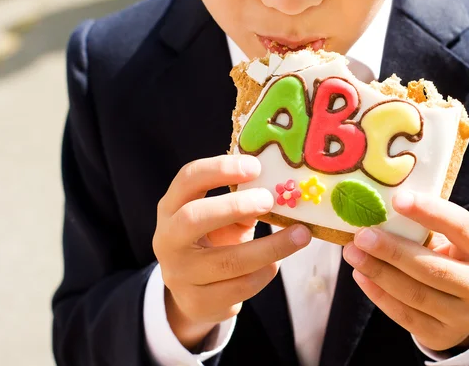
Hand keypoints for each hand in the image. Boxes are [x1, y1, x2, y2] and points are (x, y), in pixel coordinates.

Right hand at [153, 155, 310, 348]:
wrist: (194, 293)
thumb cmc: (213, 241)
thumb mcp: (221, 218)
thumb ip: (241, 203)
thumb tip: (279, 190)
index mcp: (172, 207)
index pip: (188, 179)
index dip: (220, 169)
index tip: (255, 167)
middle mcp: (167, 239)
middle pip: (194, 217)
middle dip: (235, 205)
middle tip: (270, 199)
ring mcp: (180, 274)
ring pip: (228, 261)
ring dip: (271, 246)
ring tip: (301, 234)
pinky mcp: (198, 302)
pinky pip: (240, 287)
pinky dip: (265, 272)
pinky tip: (276, 262)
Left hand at [343, 190, 468, 350]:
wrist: (465, 308)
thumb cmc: (450, 259)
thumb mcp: (450, 241)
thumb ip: (423, 228)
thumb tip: (377, 209)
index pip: (461, 226)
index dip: (430, 212)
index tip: (397, 199)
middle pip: (434, 268)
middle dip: (393, 250)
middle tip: (362, 235)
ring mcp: (463, 316)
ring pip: (415, 293)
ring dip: (378, 271)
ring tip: (353, 252)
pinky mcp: (440, 336)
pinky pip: (404, 315)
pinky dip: (378, 294)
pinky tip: (360, 275)